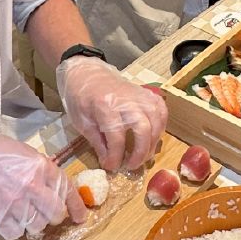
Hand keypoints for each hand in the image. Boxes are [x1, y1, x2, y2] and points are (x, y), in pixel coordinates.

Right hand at [0, 124, 85, 237]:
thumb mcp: (23, 152)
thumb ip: (41, 170)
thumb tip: (53, 188)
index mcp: (41, 167)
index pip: (67, 190)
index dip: (77, 207)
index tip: (81, 216)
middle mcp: (31, 187)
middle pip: (55, 214)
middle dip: (54, 216)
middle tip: (46, 212)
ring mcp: (14, 204)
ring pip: (36, 226)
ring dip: (33, 222)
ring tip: (22, 211)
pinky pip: (15, 233)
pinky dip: (14, 229)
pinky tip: (8, 217)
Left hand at [57, 56, 166, 170]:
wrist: (85, 73)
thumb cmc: (79, 97)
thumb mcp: (81, 122)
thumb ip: (97, 142)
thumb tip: (110, 162)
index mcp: (104, 106)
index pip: (116, 136)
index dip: (116, 156)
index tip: (112, 167)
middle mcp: (125, 99)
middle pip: (142, 128)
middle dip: (140, 152)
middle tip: (132, 166)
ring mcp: (138, 94)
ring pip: (156, 119)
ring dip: (153, 142)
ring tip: (144, 155)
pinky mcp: (146, 92)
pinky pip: (161, 109)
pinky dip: (161, 125)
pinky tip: (153, 136)